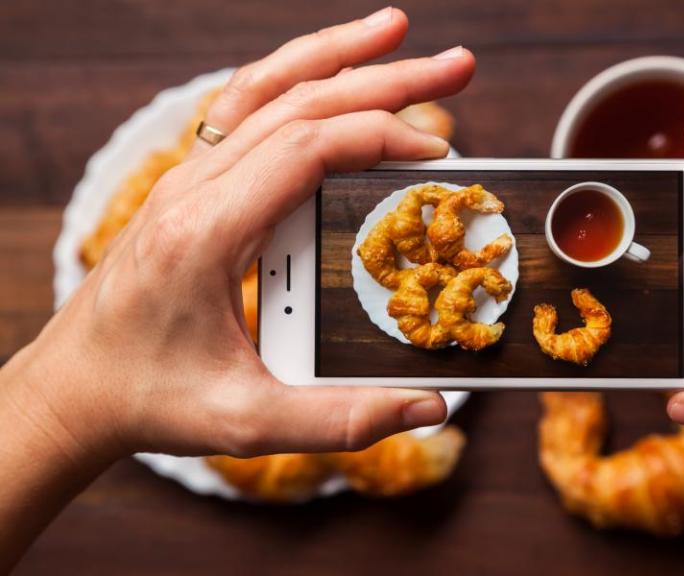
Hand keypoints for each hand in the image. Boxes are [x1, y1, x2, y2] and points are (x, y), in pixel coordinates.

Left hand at [2, 7, 475, 464]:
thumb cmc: (151, 398)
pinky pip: (244, 109)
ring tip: (396, 33)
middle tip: (456, 66)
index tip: (438, 150)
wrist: (74, 388)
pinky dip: (294, 78)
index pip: (305, 149)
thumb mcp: (247, 422)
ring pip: (267, 88)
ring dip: (336, 56)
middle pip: (297, 102)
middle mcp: (192, 189)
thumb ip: (342, 418)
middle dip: (384, 78)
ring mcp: (187, 179)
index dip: (379, 135)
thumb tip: (429, 406)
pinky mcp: (192, 186)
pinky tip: (329, 73)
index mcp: (206, 233)